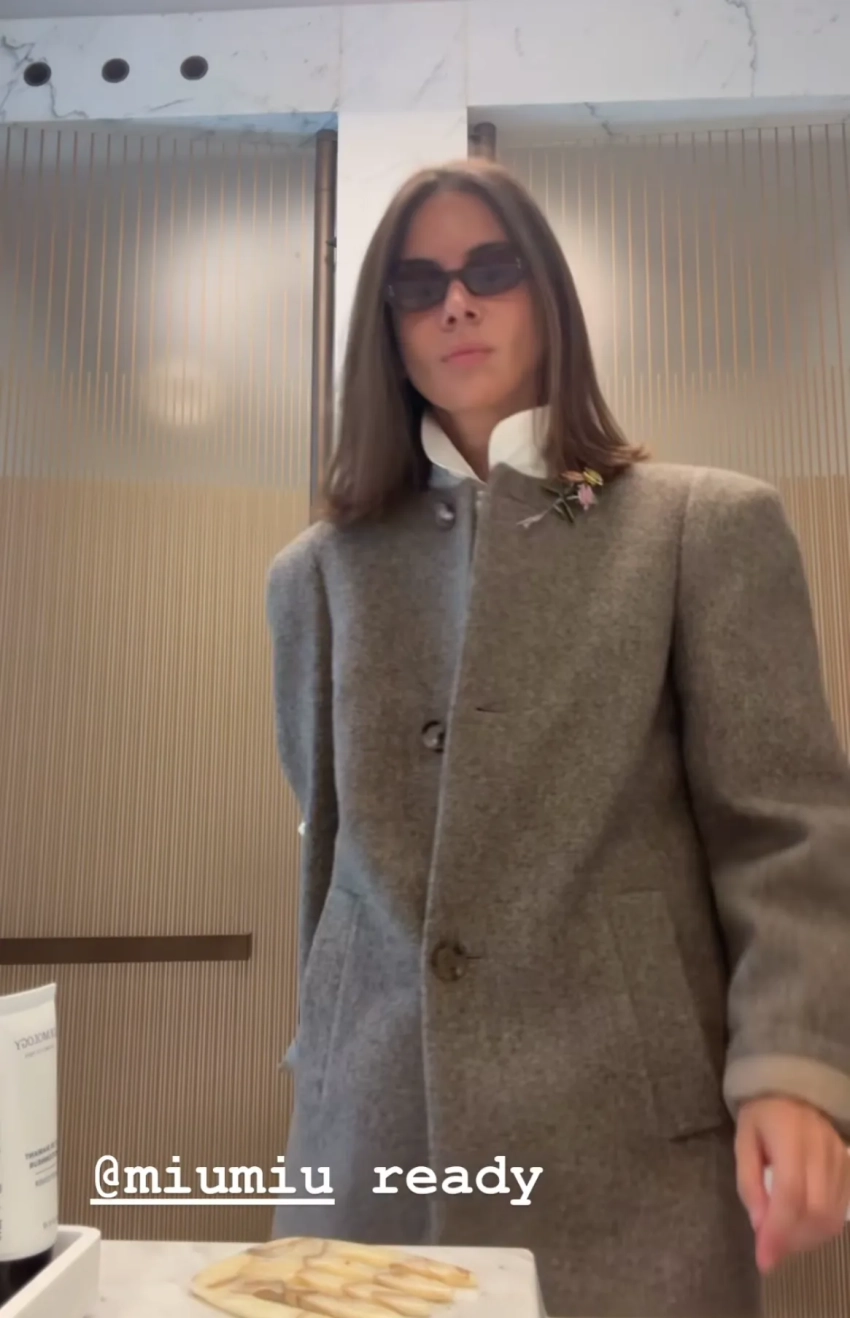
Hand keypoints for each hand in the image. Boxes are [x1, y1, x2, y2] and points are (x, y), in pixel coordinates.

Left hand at [735, 1096, 849, 1273]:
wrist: (795, 1087)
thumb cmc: (762, 1115)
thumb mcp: (743, 1140)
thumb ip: (749, 1182)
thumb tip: (760, 1225)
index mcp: (789, 1136)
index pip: (790, 1193)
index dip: (779, 1232)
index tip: (765, 1261)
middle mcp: (821, 1149)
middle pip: (816, 1210)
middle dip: (793, 1240)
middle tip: (771, 1249)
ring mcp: (840, 1158)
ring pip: (833, 1215)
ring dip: (807, 1239)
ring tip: (784, 1240)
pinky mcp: (848, 1167)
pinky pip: (841, 1208)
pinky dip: (822, 1228)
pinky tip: (802, 1228)